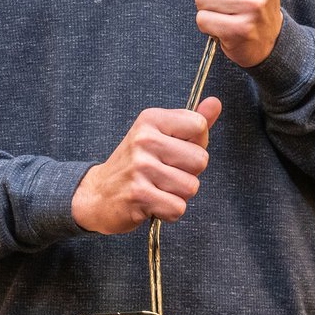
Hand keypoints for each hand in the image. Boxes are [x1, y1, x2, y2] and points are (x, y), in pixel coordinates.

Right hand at [71, 97, 220, 233]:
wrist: (98, 193)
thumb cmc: (137, 163)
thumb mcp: (160, 135)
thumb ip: (190, 122)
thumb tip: (216, 103)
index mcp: (151, 119)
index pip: (199, 125)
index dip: (196, 143)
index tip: (175, 150)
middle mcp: (144, 139)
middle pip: (200, 159)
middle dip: (188, 173)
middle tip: (164, 173)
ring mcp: (140, 167)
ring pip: (191, 187)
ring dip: (178, 194)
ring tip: (158, 188)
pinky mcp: (139, 195)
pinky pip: (178, 208)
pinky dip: (169, 211)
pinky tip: (153, 203)